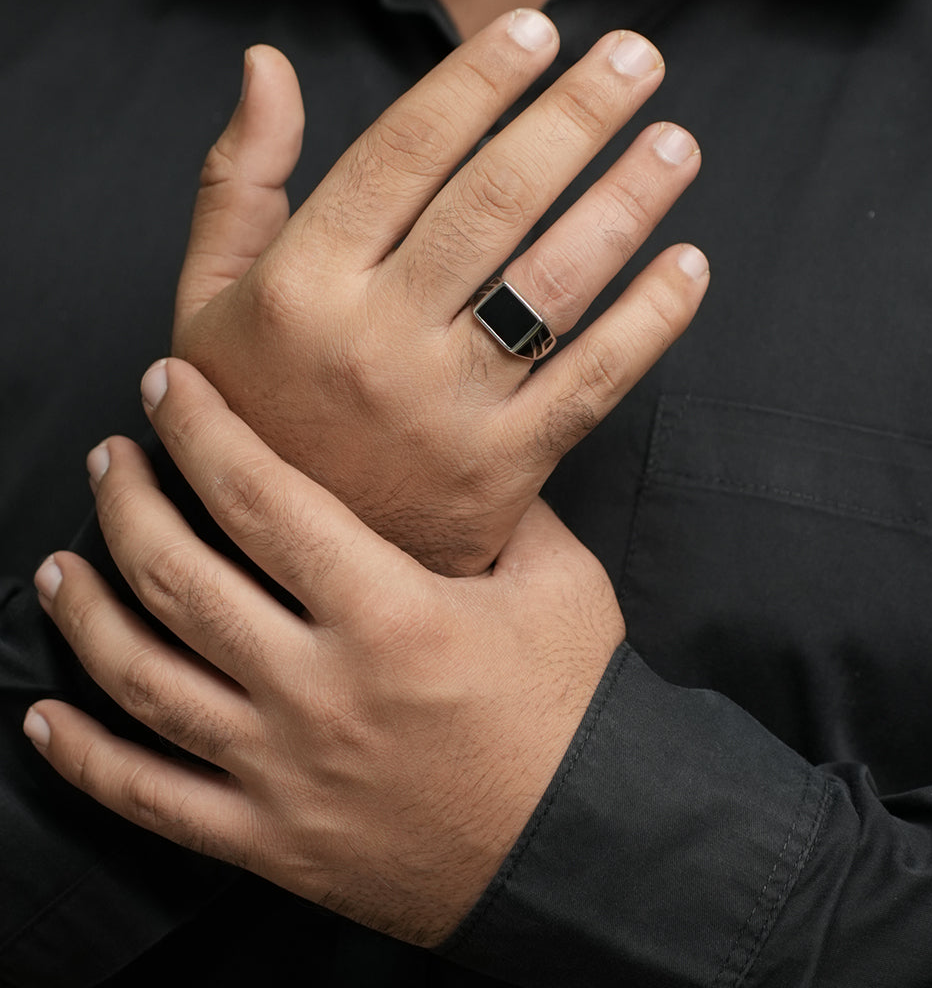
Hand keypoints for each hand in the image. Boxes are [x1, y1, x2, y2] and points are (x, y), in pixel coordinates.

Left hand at [24, 360, 624, 946]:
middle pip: (181, 578)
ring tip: (58, 566)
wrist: (580, 842)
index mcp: (389, 614)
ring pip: (145, 682)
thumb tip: (451, 463)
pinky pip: (153, 801)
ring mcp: (284, 770)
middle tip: (108, 460)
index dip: (203, 432)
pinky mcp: (272, 838)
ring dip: (85, 613)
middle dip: (128, 504)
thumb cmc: (573, 708)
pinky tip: (47, 721)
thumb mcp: (560, 584)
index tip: (166, 389)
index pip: (263, 499)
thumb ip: (500, 512)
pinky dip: (88, 760)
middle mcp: (318, 689)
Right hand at [173, 12, 706, 574]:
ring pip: (554, 285)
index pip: (404, 153)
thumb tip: (268, 66)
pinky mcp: (504, 467)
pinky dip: (652, 321)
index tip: (537, 33)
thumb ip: (236, 181)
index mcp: (303, 284)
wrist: (283, 557)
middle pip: (495, 202)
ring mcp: (447, 409)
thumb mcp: (209, 299)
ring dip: (628, 202)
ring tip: (675, 144)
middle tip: (637, 60)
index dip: (479, 82)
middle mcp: (376, 342)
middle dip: (577, 116)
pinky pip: (594, 382)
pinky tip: (689, 265)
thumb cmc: (252, 413)